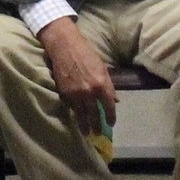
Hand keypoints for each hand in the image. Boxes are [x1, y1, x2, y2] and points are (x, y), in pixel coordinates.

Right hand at [38, 18, 116, 133]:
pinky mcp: (64, 94)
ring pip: (81, 115)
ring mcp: (76, 94)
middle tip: (98, 133)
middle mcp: (90, 92)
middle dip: (97, 126)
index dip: (111, 117)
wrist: (65, 47)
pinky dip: (75, 113)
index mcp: (102, 84)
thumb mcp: (102, 69)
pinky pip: (71, 108)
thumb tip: (115, 100)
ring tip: (86, 133)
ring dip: (84, 126)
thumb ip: (109, 86)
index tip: (111, 124)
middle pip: (95, 115)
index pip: (109, 106)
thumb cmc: (87, 54)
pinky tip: (77, 118)